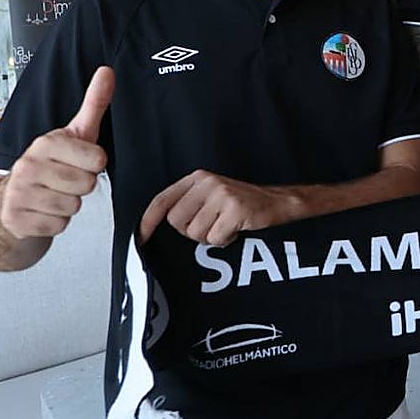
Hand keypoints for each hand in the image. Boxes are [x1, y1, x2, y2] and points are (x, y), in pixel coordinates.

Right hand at [0, 66, 113, 239]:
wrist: (9, 199)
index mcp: (46, 143)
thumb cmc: (51, 164)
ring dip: (68, 205)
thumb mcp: (75, 133)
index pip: (97, 159)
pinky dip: (55, 222)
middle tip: (64, 181)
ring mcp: (19, 192)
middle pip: (86, 185)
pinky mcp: (16, 219)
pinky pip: (58, 226)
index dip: (93, 164)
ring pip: (73, 207)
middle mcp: (28, 165)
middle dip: (81, 186)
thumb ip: (94, 104)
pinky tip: (43, 211)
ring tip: (53, 194)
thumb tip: (108, 71)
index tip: (79, 162)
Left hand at [139, 171, 292, 245]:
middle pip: (176, 222)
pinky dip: (224, 241)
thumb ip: (188, 202)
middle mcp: (207, 183)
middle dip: (192, 231)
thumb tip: (157, 225)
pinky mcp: (235, 210)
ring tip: (225, 225)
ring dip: (210, 237)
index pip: (163, 200)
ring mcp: (222, 195)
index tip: (141, 238)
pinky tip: (235, 230)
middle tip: (211, 225)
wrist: (278, 201)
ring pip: (195, 233)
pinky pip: (214, 239)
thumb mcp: (212, 194)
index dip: (148, 221)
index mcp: (198, 178)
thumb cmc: (241, 202)